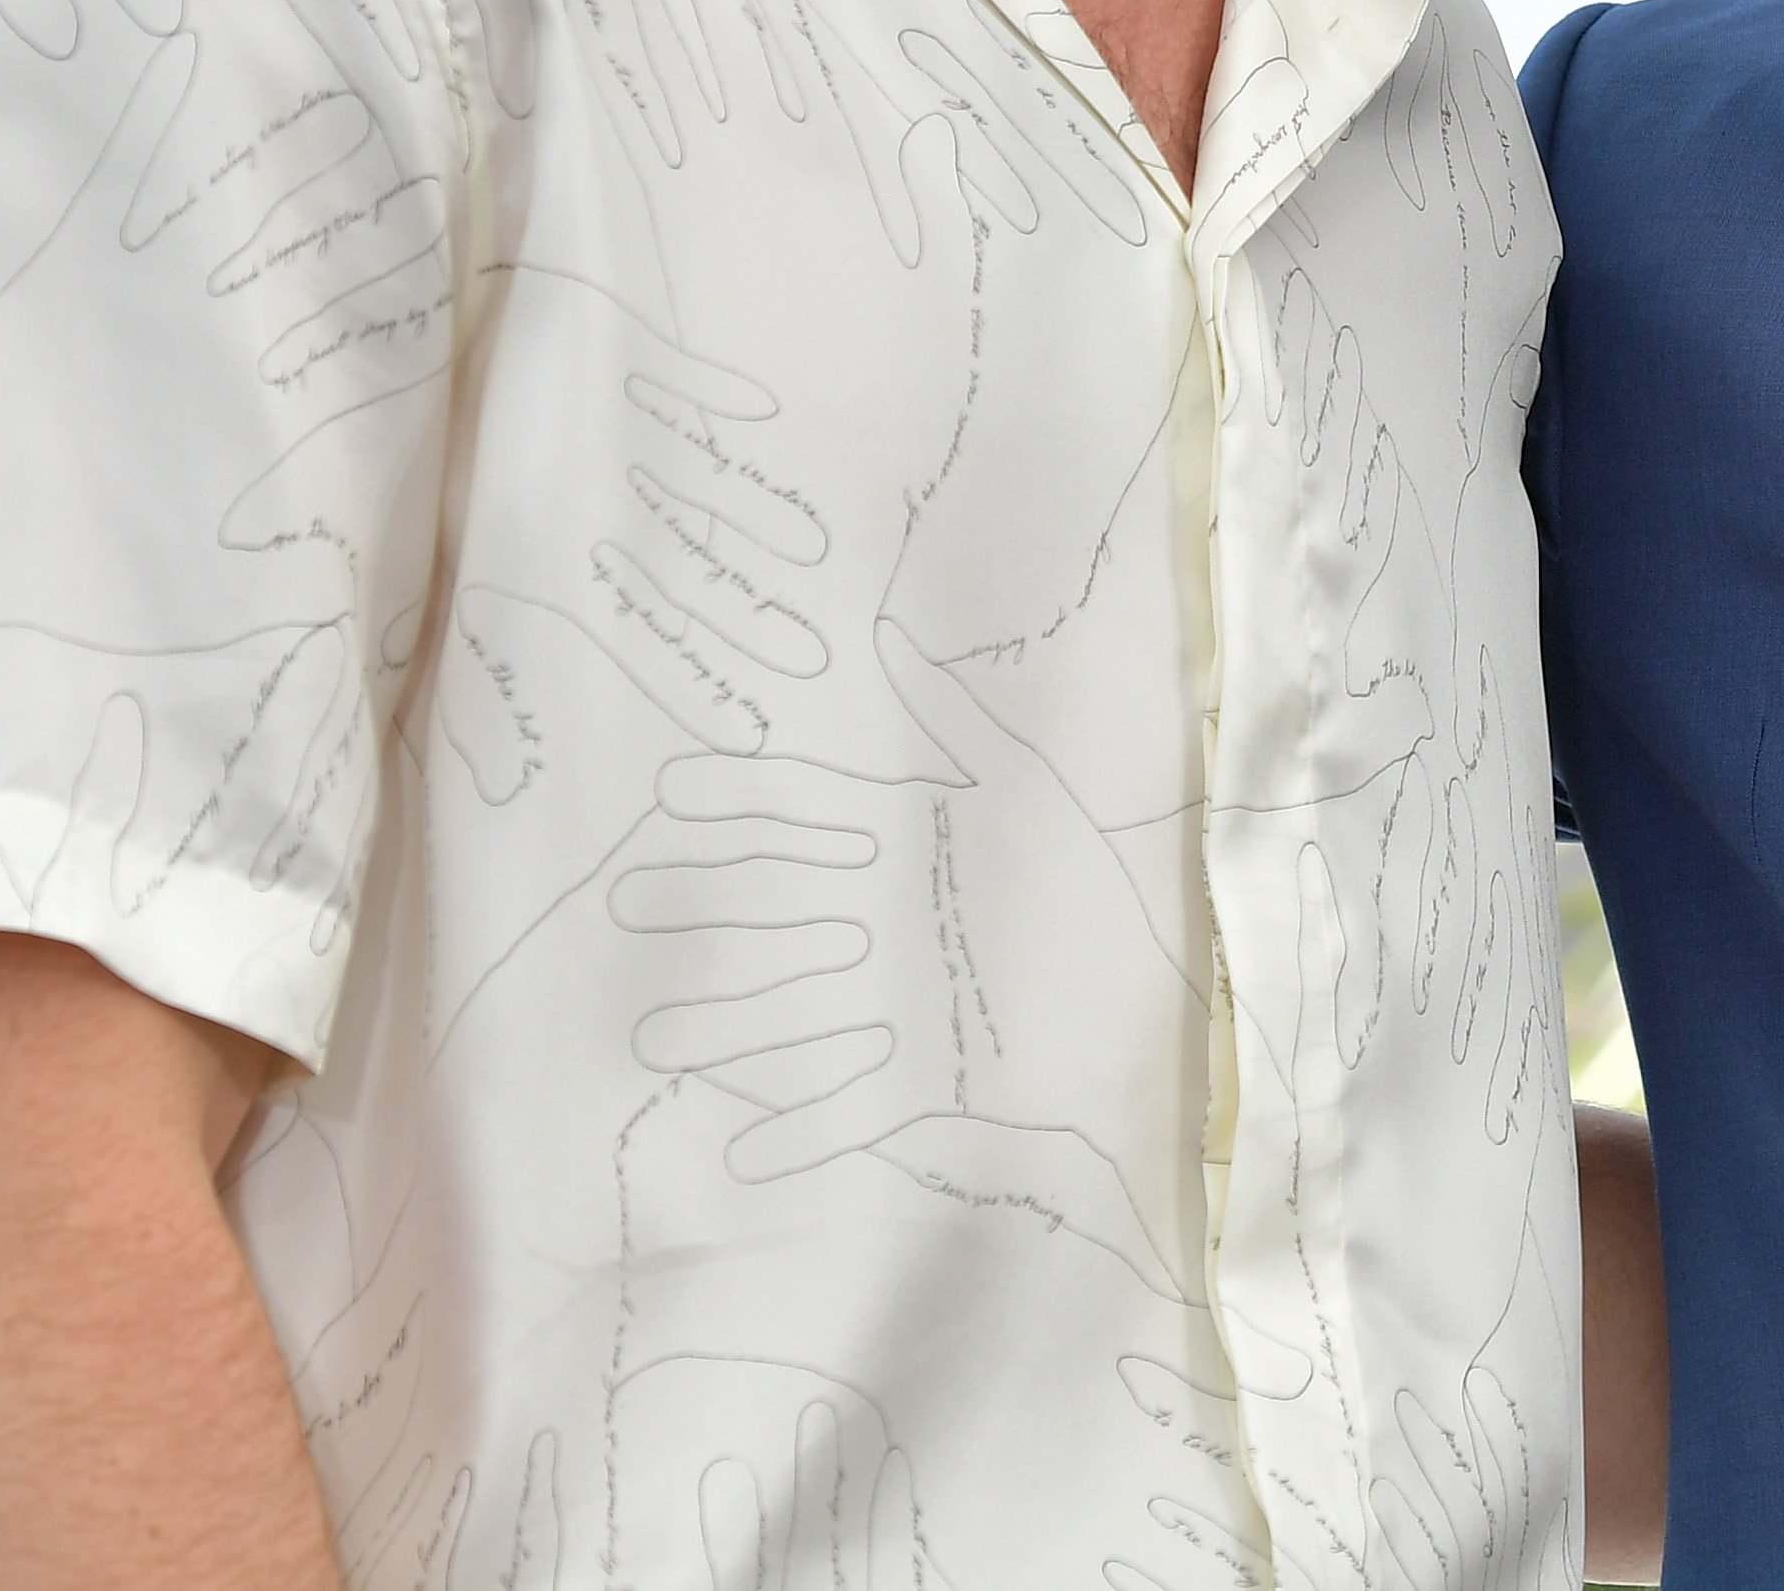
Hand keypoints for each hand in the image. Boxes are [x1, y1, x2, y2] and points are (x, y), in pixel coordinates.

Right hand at [606, 618, 1194, 1282]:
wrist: (1160, 984)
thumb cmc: (1086, 870)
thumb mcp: (1022, 780)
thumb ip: (946, 715)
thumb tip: (884, 628)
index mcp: (894, 854)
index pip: (801, 819)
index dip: (741, 803)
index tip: (670, 789)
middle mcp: (873, 932)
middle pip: (775, 915)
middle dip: (704, 910)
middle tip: (622, 900)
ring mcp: (889, 1012)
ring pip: (793, 1017)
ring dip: (727, 1030)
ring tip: (652, 1036)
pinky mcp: (920, 1088)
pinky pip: (846, 1116)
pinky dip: (796, 1138)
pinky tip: (738, 1156)